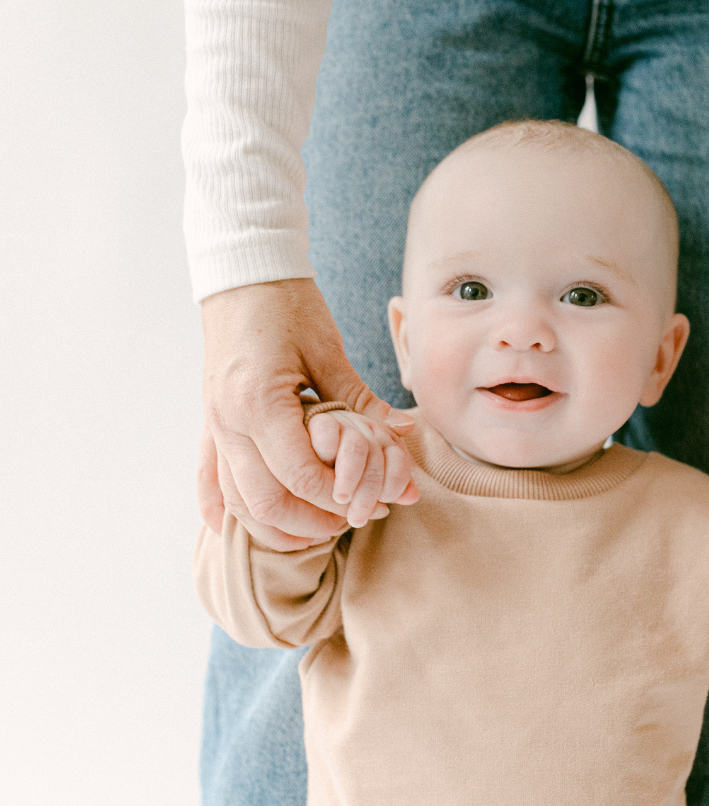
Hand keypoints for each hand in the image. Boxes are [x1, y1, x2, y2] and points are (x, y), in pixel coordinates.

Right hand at [199, 278, 415, 550]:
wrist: (243, 276)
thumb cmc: (289, 306)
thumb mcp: (329, 351)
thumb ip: (361, 400)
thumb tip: (403, 432)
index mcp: (259, 402)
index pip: (299, 475)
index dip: (336, 496)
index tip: (368, 502)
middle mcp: (228, 421)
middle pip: (264, 502)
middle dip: (310, 522)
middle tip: (350, 521)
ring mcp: (213, 425)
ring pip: (236, 502)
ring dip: (275, 525)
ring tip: (317, 528)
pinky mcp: (210, 424)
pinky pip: (209, 480)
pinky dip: (224, 510)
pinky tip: (239, 528)